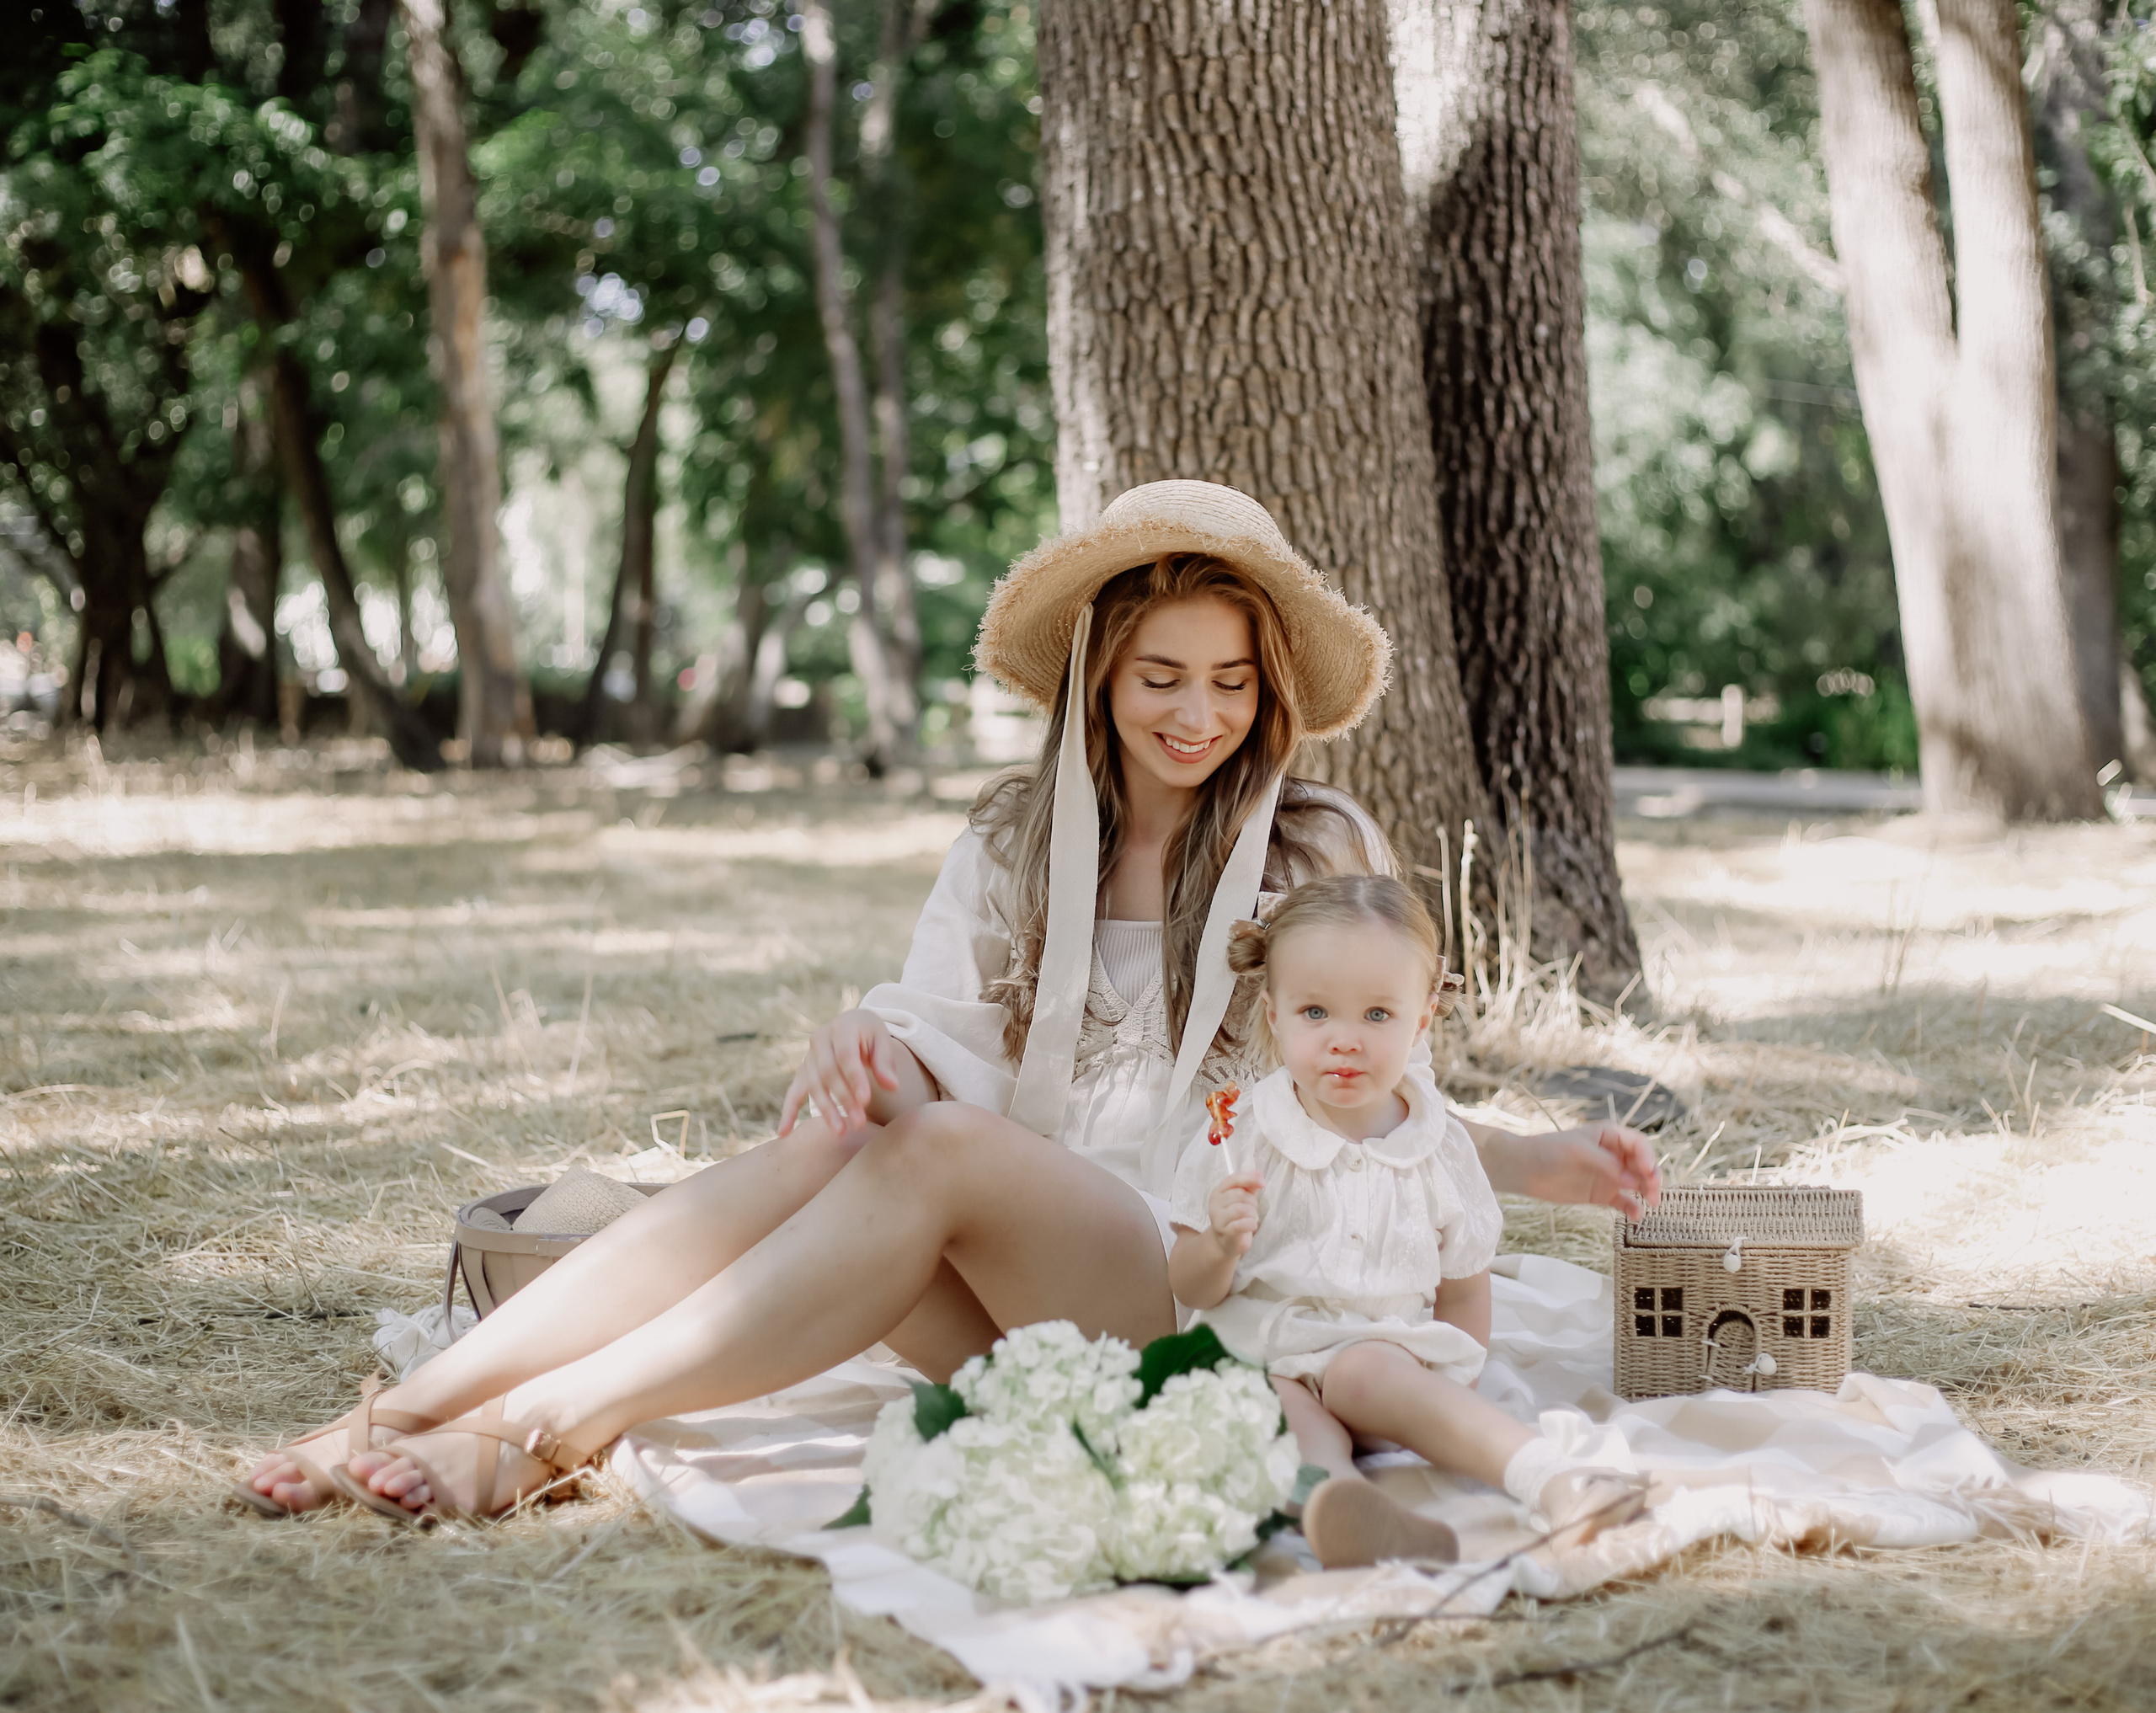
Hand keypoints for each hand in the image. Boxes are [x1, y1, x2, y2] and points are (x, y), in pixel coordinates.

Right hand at [777, 1009, 902, 1136]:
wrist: (853, 1025)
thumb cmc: (870, 1035)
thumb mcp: (882, 1040)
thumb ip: (885, 1062)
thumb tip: (892, 1086)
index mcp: (841, 1027)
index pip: (845, 1056)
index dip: (855, 1079)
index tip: (866, 1102)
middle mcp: (820, 1039)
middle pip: (829, 1073)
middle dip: (844, 1099)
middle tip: (860, 1122)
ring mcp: (809, 1056)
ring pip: (815, 1086)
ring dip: (827, 1110)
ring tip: (841, 1132)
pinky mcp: (804, 1071)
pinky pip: (794, 1092)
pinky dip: (788, 1112)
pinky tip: (784, 1133)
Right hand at [1206, 1171, 1262, 1258]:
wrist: (1226, 1241)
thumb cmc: (1236, 1217)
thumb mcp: (1243, 1198)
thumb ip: (1249, 1185)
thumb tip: (1258, 1172)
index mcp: (1219, 1191)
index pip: (1233, 1179)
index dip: (1249, 1178)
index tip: (1263, 1183)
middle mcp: (1215, 1203)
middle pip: (1240, 1194)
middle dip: (1252, 1202)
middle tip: (1252, 1209)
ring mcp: (1217, 1217)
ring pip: (1242, 1209)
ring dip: (1252, 1214)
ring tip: (1251, 1218)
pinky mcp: (1224, 1231)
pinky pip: (1242, 1224)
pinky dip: (1251, 1224)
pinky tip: (1251, 1225)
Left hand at [1498, 1122, 1661, 1216]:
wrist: (1525, 1169)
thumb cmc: (1550, 1151)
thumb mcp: (1579, 1151)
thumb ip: (1606, 1164)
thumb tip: (1633, 1181)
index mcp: (1610, 1136)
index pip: (1639, 1144)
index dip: (1648, 1157)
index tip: (1648, 1172)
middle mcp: (1614, 1155)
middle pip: (1643, 1165)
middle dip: (1652, 1177)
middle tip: (1654, 1192)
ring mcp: (1610, 1175)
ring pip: (1638, 1184)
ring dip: (1648, 1193)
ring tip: (1651, 1204)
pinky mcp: (1602, 1194)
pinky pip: (1624, 1201)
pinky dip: (1633, 1208)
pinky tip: (1636, 1216)